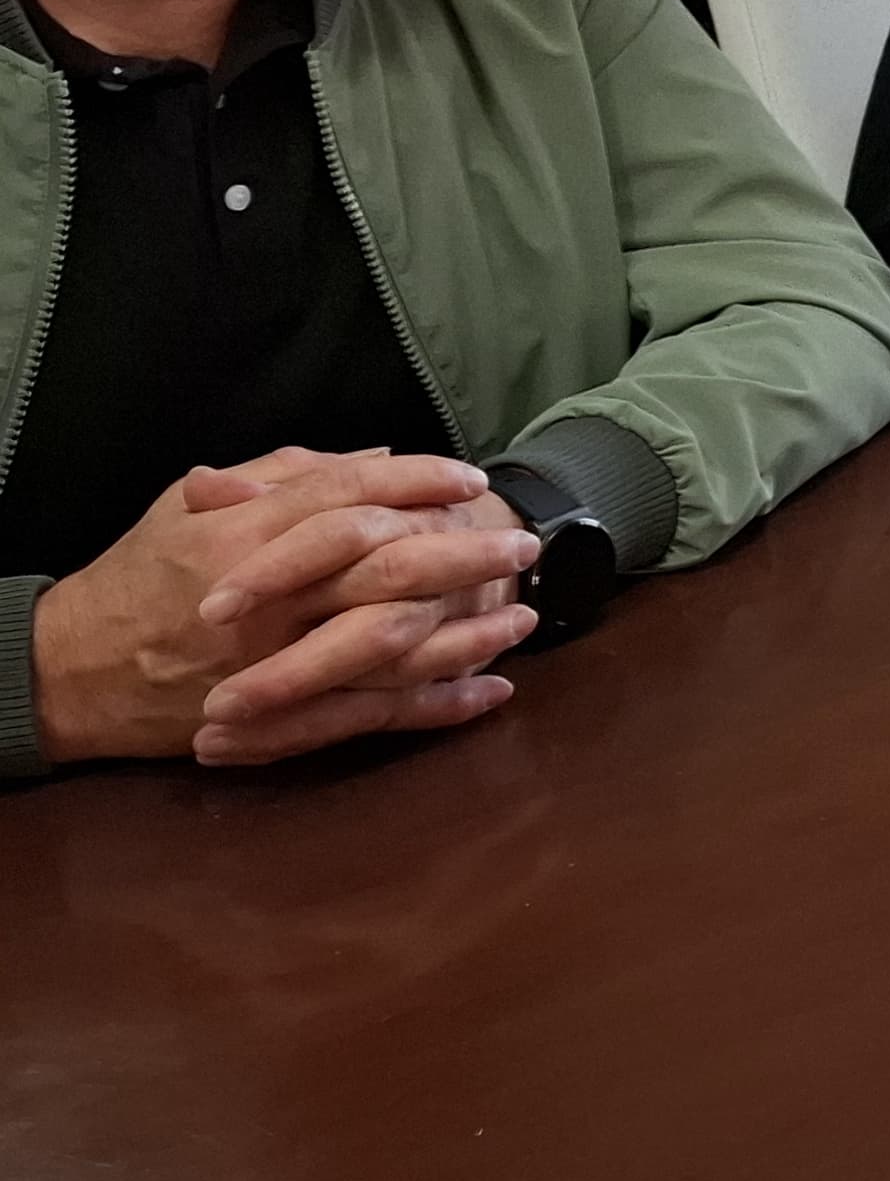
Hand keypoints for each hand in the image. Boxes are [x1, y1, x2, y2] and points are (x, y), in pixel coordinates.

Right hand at [31, 449, 537, 770]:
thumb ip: (276, 477)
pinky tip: (493, 689)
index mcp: (246, 538)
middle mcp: (271, 602)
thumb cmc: (135, 579)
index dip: (417, 483)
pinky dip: (441, 705)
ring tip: (527, 612)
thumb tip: (369, 460)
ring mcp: (280, 666)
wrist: (72, 672)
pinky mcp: (285, 720)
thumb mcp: (187, 507)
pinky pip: (377, 714)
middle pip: (388, 569)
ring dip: (471, 630)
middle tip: (523, 541)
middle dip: (465, 553)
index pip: (349, 499)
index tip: (471, 478)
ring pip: (396, 647)